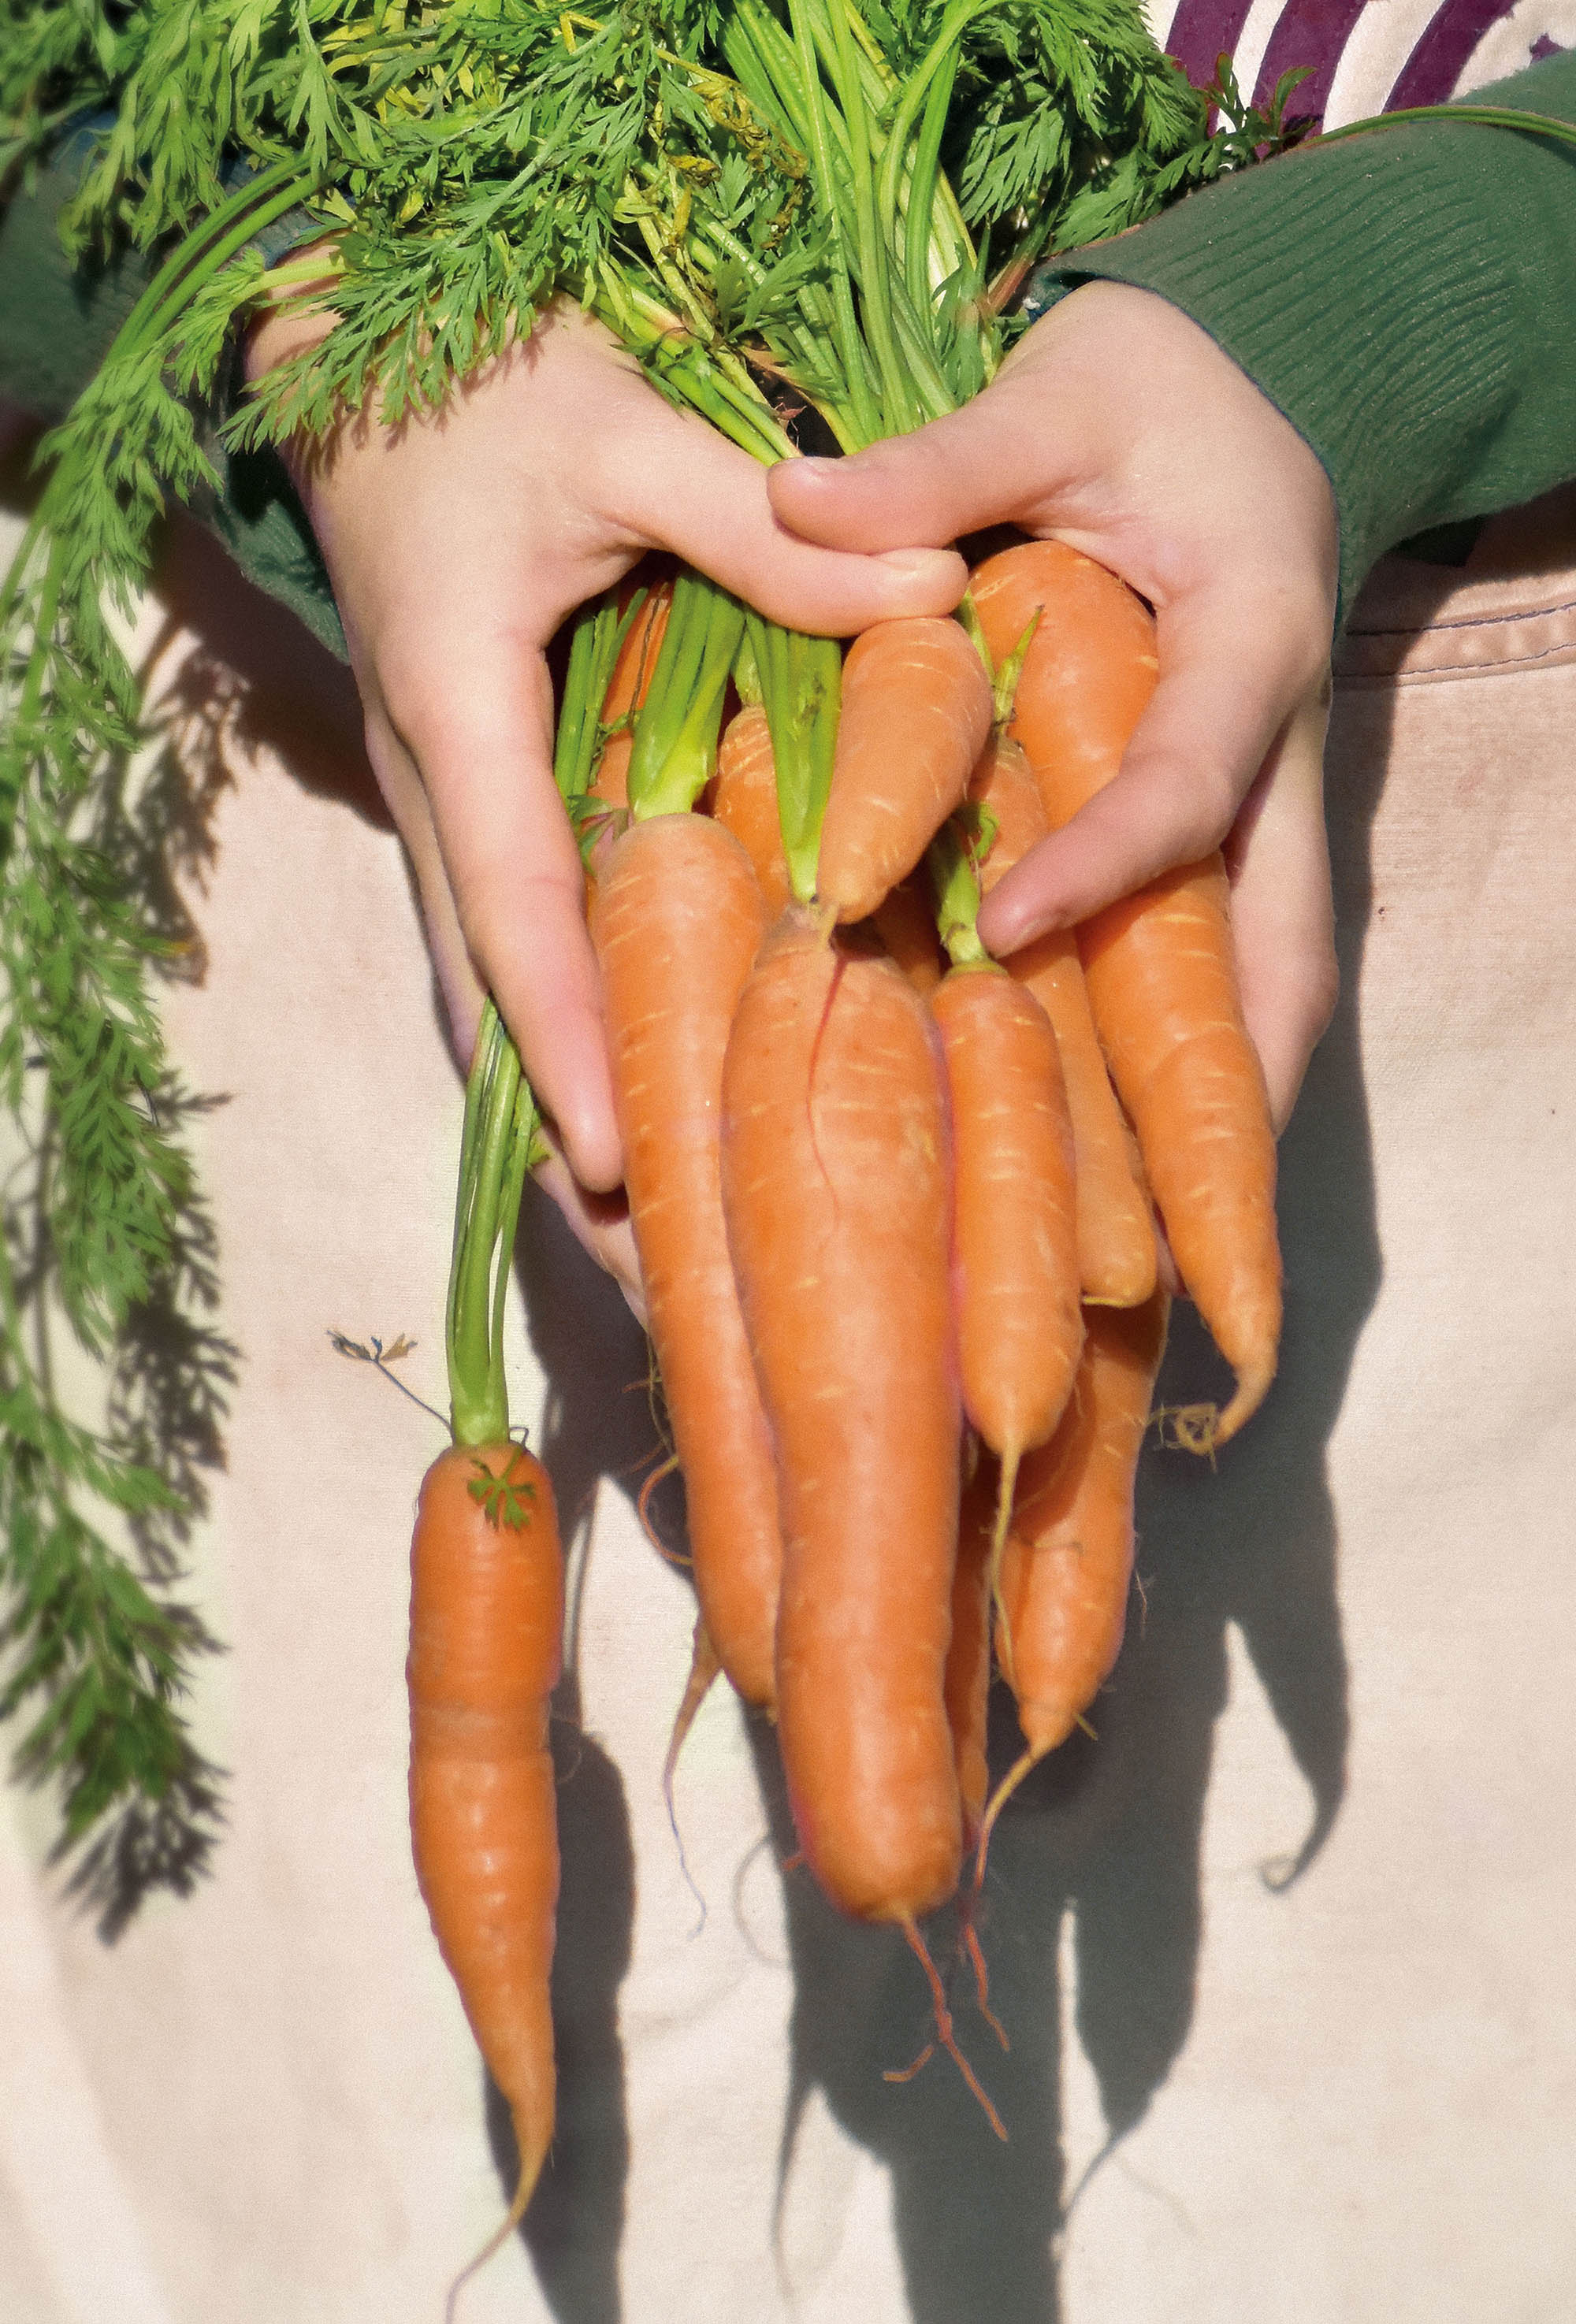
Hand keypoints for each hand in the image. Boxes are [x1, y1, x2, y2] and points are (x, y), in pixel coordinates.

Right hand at [246, 291, 964, 1303]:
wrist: (366, 348)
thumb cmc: (488, 377)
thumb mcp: (628, 427)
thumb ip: (769, 523)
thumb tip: (934, 594)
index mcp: (460, 706)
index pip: (513, 906)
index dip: (564, 1042)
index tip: (618, 1166)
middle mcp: (435, 780)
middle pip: (483, 996)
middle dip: (551, 1139)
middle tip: (643, 1278)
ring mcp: (443, 795)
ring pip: (483, 987)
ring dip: (549, 1112)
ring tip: (640, 1244)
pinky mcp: (474, 790)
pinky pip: (505, 939)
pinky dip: (555, 1035)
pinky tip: (632, 1107)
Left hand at [768, 280, 1340, 1131]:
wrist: (1239, 389)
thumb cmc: (1144, 390)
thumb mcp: (1053, 392)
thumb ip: (939, 460)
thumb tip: (792, 502)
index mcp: (1254, 634)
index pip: (1189, 776)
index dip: (1109, 863)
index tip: (1005, 932)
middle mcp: (1279, 745)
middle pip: (1289, 935)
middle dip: (1239, 1074)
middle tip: (1171, 1214)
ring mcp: (1265, 802)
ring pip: (1272, 972)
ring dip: (1221, 1096)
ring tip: (1144, 1235)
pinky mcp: (1228, 826)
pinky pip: (1217, 953)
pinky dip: (1180, 1046)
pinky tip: (1099, 1135)